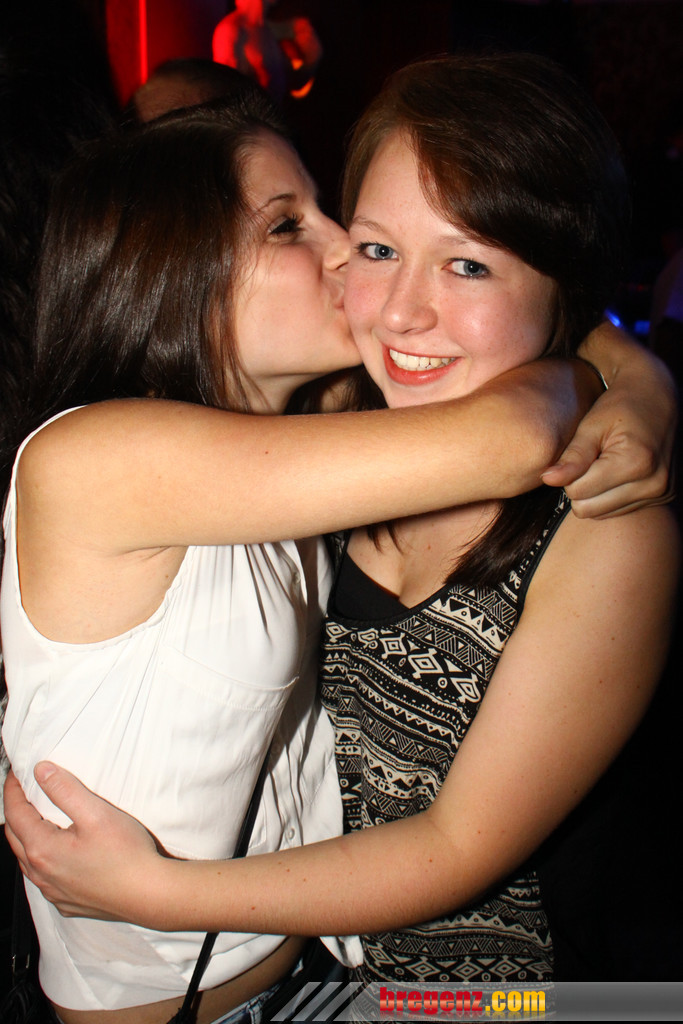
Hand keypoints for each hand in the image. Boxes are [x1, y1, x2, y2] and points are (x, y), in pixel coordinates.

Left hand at [4, 763, 158, 921]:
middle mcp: (42, 874)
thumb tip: (41, 771)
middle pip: (14, 836)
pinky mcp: (67, 902)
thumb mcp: (96, 813)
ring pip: (27, 859)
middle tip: (23, 790)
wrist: (149, 895)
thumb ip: (65, 790)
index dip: (13, 790)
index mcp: (43, 849)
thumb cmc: (126, 854)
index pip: (15, 813)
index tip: (17, 772)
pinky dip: (41, 859)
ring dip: (26, 836)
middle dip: (15, 810)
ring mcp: (53, 892)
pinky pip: (43, 878)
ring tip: (37, 816)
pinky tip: (56, 852)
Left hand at [543, 332, 675, 516]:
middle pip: (588, 509)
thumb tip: (548, 479)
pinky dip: (611, 495)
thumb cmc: (621, 405)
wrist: (658, 395)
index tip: (580, 454)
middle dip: (581, 487)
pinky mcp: (663, 497)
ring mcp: (660, 493)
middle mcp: (653, 483)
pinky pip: (618, 510)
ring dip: (596, 493)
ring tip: (605, 464)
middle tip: (591, 459)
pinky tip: (618, 472)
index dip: (570, 474)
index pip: (578, 491)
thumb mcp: (591, 426)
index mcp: (635, 462)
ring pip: (601, 514)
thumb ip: (572, 456)